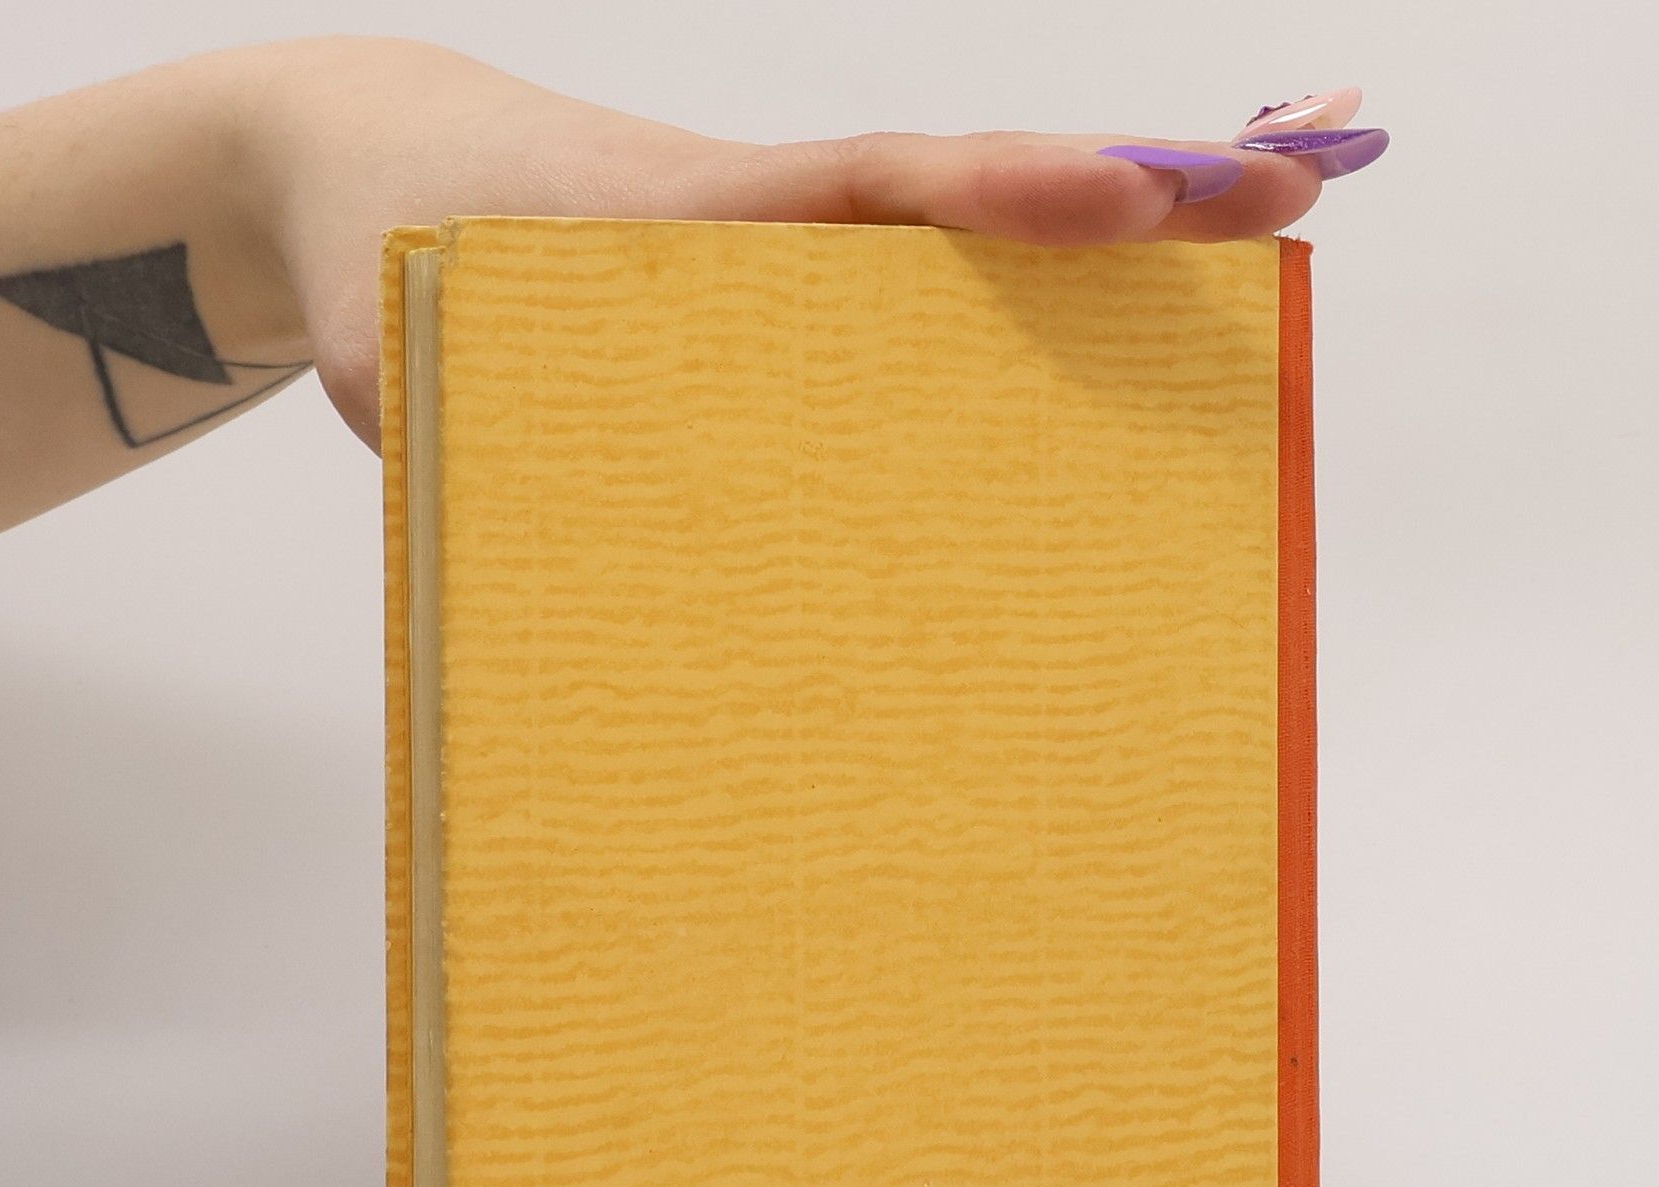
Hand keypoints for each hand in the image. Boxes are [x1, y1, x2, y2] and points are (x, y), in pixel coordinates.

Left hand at [242, 41, 1385, 444]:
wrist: (362, 174)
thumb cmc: (391, 253)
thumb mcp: (417, 338)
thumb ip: (485, 416)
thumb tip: (594, 541)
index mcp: (699, 216)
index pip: (876, 187)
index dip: (1007, 191)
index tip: (1132, 192)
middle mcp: (775, 240)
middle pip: (975, 218)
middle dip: (1134, 203)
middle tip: (1296, 200)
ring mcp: (786, 283)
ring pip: (959, 279)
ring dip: (1099, 287)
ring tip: (1251, 300)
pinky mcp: (772, 334)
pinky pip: (902, 339)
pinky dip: (1010, 341)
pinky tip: (1087, 418)